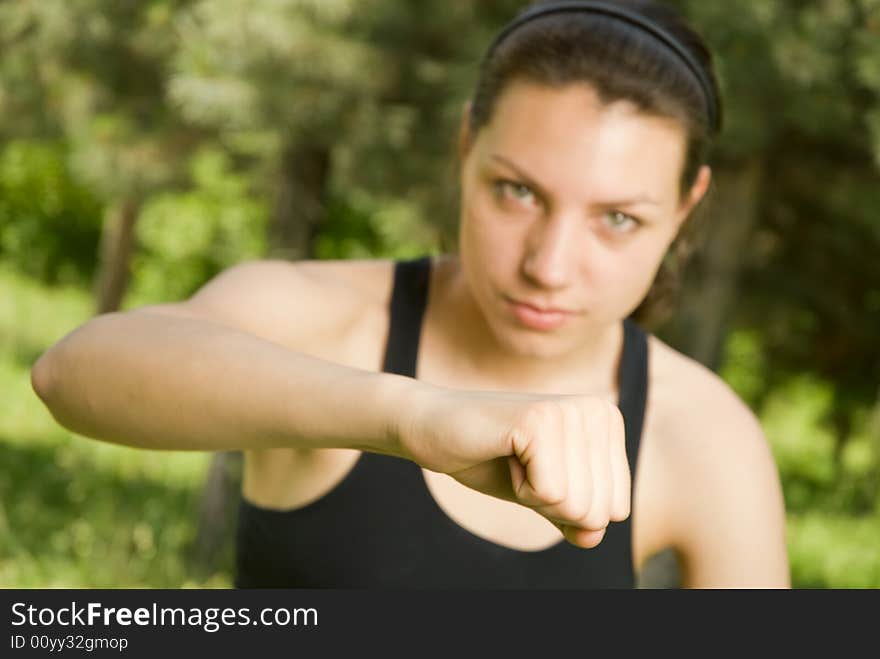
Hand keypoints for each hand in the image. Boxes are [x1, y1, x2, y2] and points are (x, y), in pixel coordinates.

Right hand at [398, 385, 629, 547]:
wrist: (432, 429)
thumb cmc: (490, 460)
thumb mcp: (544, 498)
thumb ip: (578, 519)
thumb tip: (594, 536)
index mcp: (608, 423)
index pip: (616, 508)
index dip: (568, 506)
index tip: (538, 471)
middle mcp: (598, 411)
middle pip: (598, 509)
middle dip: (552, 503)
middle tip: (522, 465)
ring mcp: (570, 412)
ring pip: (576, 504)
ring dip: (534, 494)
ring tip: (513, 458)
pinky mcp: (540, 421)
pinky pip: (550, 494)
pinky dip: (520, 488)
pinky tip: (504, 453)